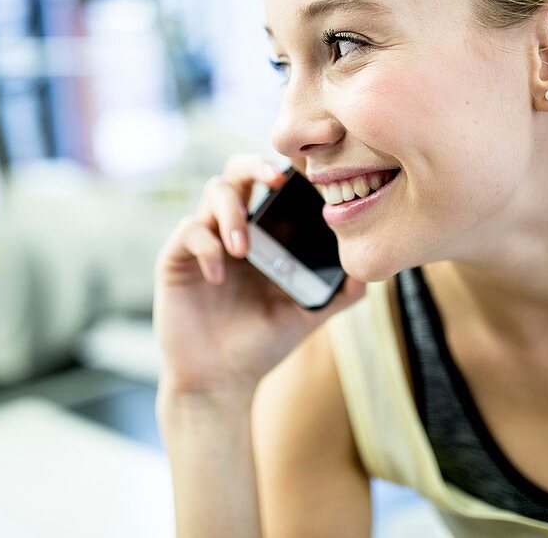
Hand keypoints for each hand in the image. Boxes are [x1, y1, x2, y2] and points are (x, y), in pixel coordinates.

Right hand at [153, 153, 364, 399]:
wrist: (220, 382)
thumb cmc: (262, 344)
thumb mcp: (307, 315)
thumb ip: (338, 293)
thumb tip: (370, 272)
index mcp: (265, 233)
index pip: (272, 183)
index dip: (286, 168)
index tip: (306, 171)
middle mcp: (234, 228)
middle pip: (238, 171)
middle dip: (255, 166)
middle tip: (276, 180)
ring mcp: (205, 240)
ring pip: (214, 192)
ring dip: (232, 213)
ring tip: (245, 250)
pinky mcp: (177, 259)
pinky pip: (189, 231)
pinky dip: (207, 246)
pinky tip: (220, 276)